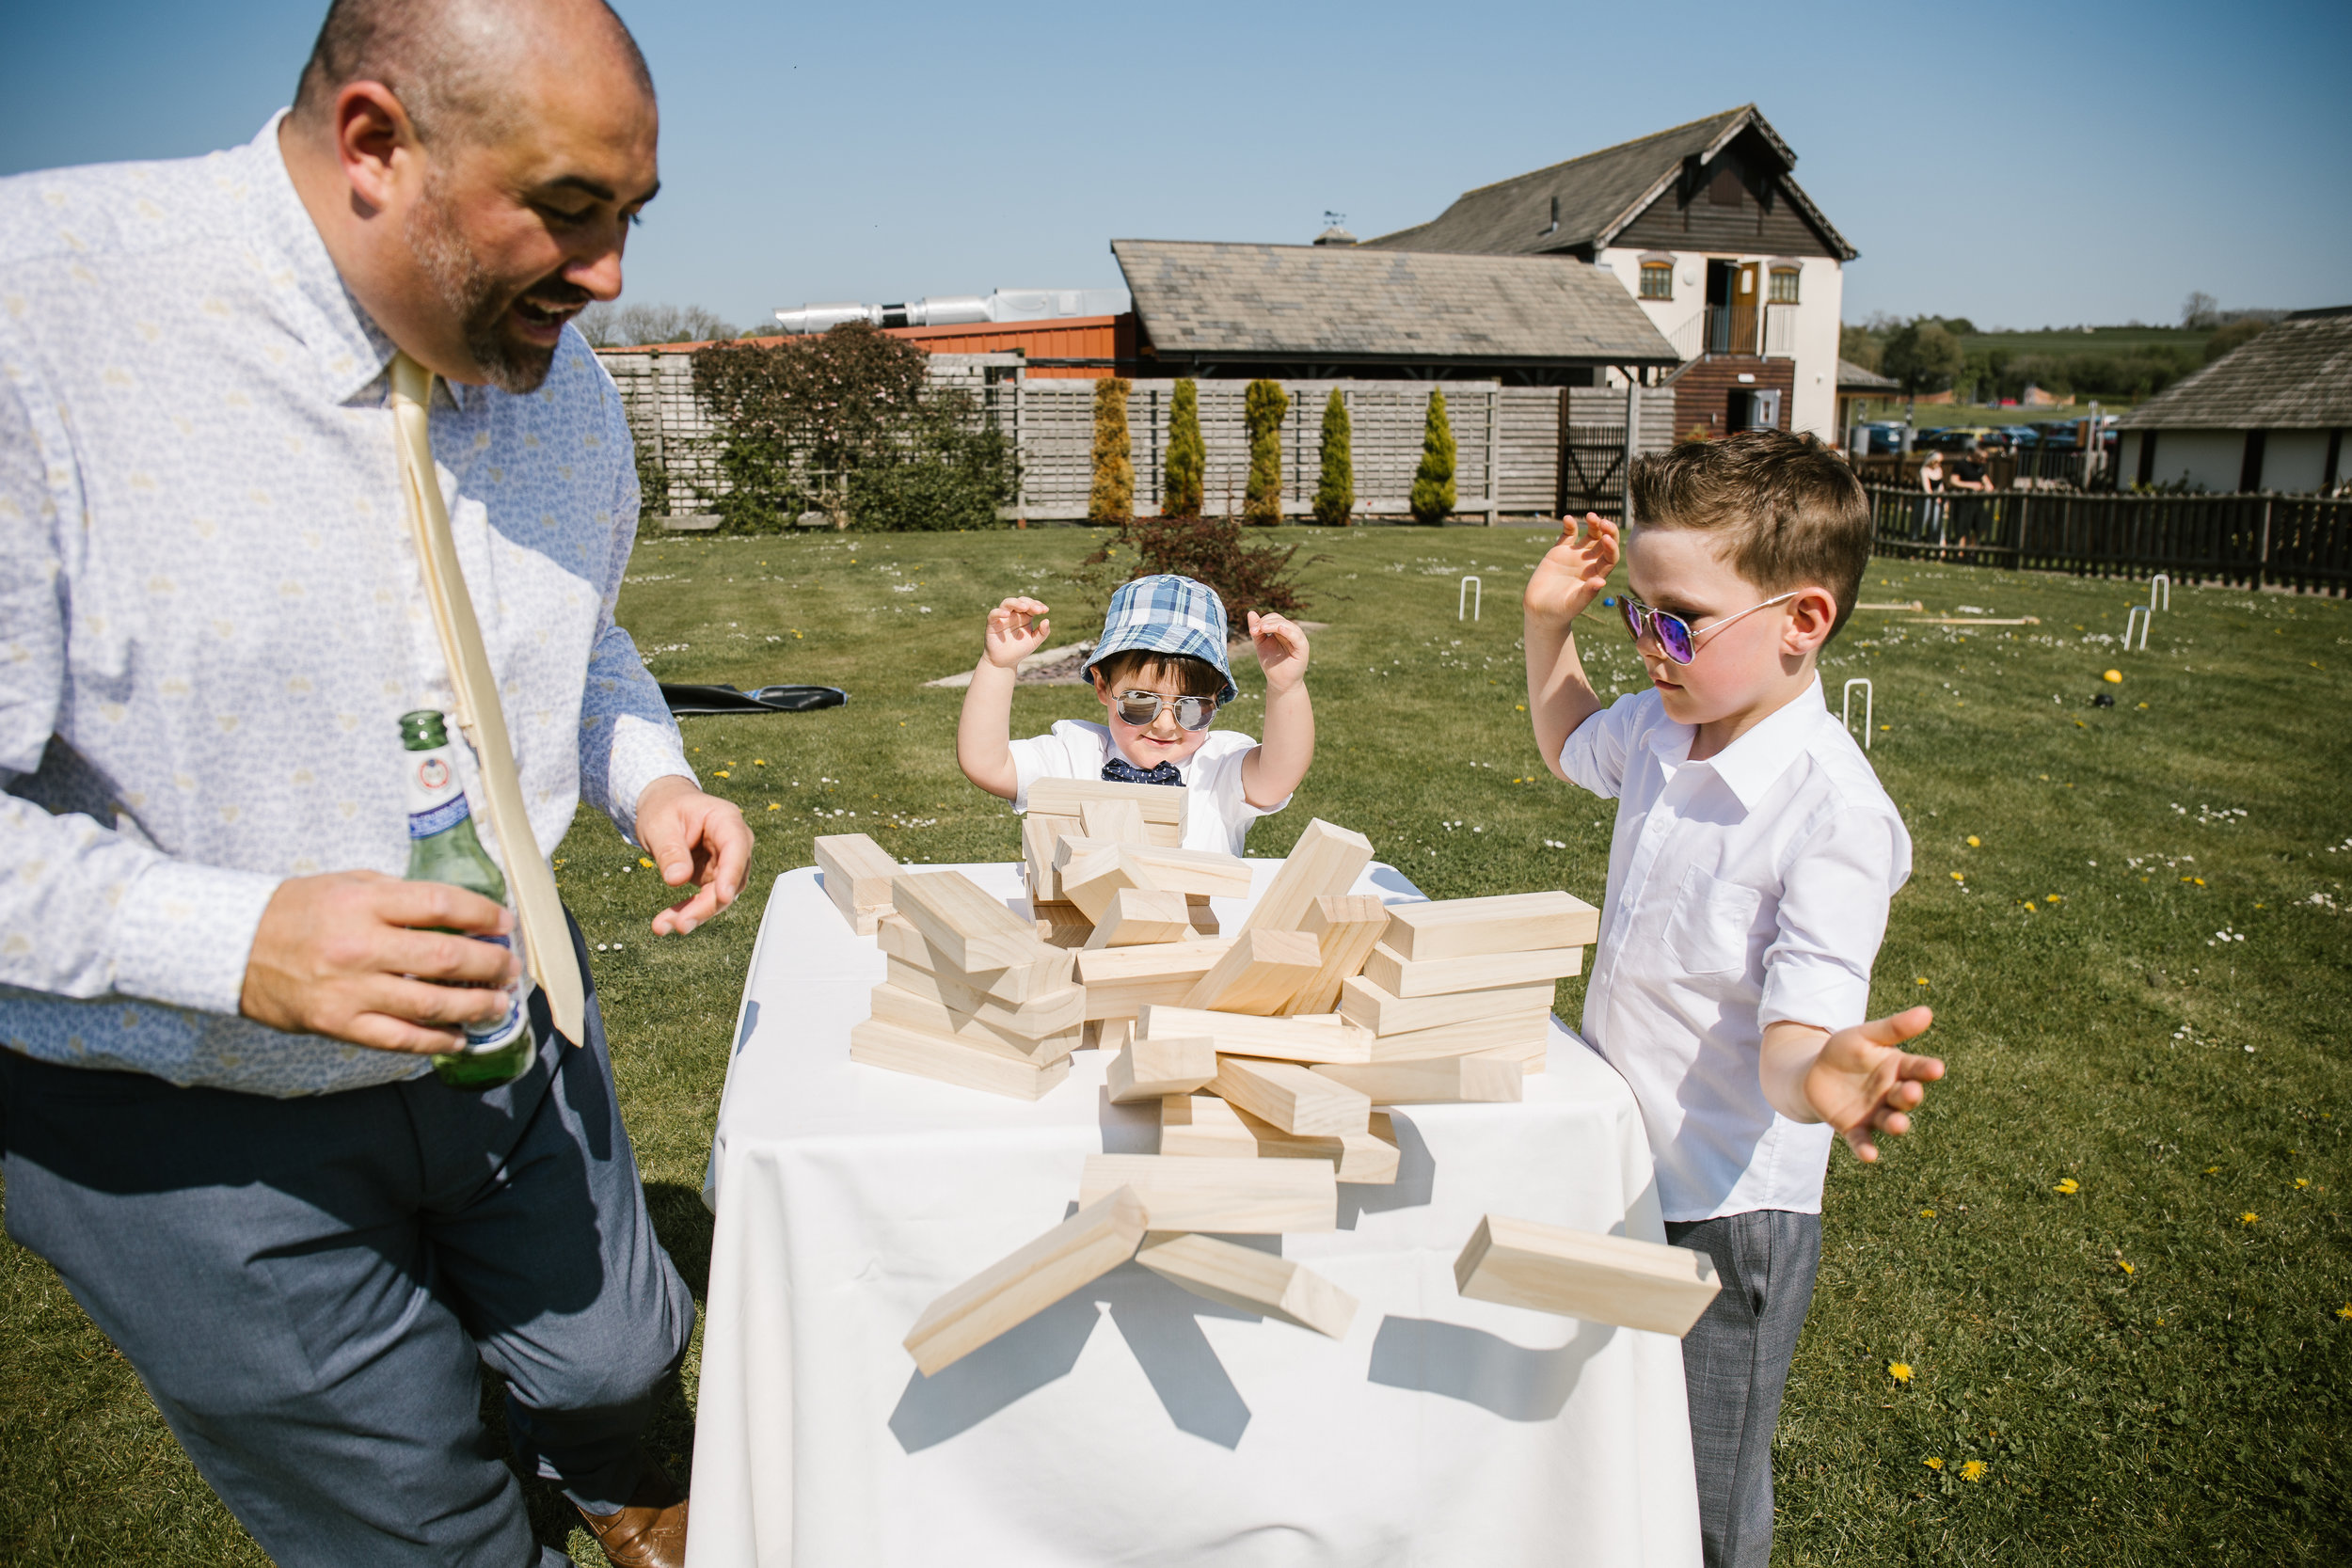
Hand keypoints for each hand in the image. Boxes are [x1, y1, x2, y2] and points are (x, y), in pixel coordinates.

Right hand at [240, 871, 520, 1053]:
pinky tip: (458, 1037)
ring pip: (431, 1004)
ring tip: (498, 1004)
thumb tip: (460, 912)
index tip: (504, 922)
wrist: (234, 947)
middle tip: (510, 967)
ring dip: (475, 1006)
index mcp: (365, 903)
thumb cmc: (299, 911)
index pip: (441, 905)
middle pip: (445, 958)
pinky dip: (436, 1041)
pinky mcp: (339, 1024)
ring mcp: (350, 990)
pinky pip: (399, 1040)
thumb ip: (401, 897)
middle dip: (490, 964)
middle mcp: (360, 946)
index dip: (483, 914)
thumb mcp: (349, 884)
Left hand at [636, 774, 753, 934]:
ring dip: (695, 914)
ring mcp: (726, 863)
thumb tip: (678, 880)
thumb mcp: (659, 825)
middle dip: (706, 905)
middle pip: (731, 880)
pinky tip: (664, 923)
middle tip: (681, 924)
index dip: (731, 873)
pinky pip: (706, 900)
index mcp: (725, 820)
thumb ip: (670, 851)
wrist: (665, 806)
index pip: (736, 847)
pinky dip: (687, 912)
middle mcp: (734, 844)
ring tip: (663, 926)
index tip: (722, 896)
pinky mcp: (714, 878)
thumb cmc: (665, 808)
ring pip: (720, 896)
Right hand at [983, 597, 1051, 668]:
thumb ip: (1043, 632)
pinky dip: (999, 612)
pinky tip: (1007, 614)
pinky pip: (993, 614)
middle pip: (1020, 601)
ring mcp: (1002, 617)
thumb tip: (1047, 620)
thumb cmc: (1020, 650)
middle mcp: (1013, 614)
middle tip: (1038, 610)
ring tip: (1025, 607)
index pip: (1031, 605)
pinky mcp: (992, 623)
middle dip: (1030, 603)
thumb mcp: (1034, 642)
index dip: (1038, 604)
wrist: (1005, 662)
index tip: (1045, 610)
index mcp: (1024, 616)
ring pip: (1007, 603)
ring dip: (1016, 603)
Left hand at [1246, 610, 1309, 691]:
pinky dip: (1289, 631)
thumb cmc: (1272, 664)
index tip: (1251, 630)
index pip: (1273, 618)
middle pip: (1279, 619)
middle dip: (1265, 623)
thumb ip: (1257, 631)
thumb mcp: (1261, 645)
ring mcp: (1298, 639)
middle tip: (1254, 630)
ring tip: (1262, 628)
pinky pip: (1297, 636)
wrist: (1279, 682)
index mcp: (1282, 631)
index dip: (1262, 621)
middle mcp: (1291, 633)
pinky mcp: (1302, 648)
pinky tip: (1280, 629)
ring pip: (1288, 625)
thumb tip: (1251, 612)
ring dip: (1274, 624)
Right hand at [1524, 513, 1619, 629]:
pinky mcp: (1559, 552)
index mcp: (1597, 575)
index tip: (1606, 538)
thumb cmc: (1559, 612)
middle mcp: (1589, 563)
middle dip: (1607, 531)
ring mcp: (1575, 556)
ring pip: (1590, 535)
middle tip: (1603, 522)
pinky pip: (1568, 535)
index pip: (1611, 557)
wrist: (1540, 611)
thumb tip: (1602, 582)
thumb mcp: (1573, 604)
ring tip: (1590, 516)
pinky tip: (1568, 519)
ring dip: (1593, 524)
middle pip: (1604, 542)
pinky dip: (1569, 525)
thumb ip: (1587, 593)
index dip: (1611, 547)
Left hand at [1800, 1006, 1944, 1162]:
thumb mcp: (1865, 1035)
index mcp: (1898, 1068)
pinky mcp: (1854, 1128)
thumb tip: (1927, 1012)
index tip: (1937, 1068)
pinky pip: (1862, 1141)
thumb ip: (1893, 1028)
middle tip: (1911, 1092)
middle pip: (1905, 1097)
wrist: (1813, 1073)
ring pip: (1890, 1121)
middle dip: (1909, 1096)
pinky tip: (1870, 1156)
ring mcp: (1874, 1113)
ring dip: (1896, 1124)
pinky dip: (1866, 1149)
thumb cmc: (1845, 1052)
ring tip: (1899, 1124)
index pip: (1916, 1068)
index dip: (1926, 1069)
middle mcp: (1891, 1094)